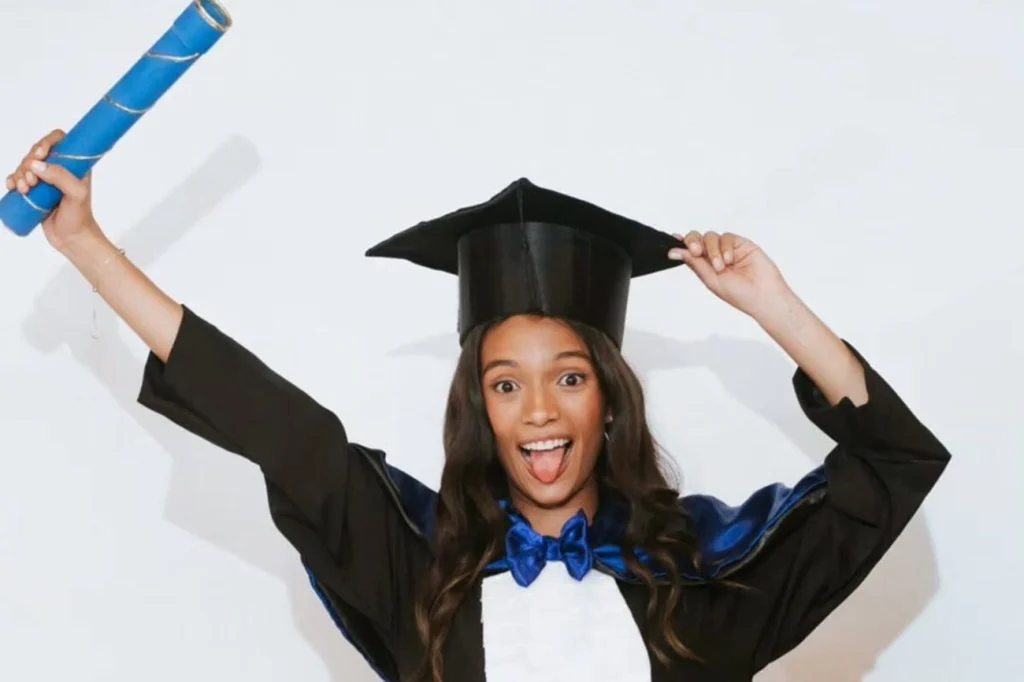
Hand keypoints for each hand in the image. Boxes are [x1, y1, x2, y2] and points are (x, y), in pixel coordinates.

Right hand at [5, 129, 103, 251]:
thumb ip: (60, 177)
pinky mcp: (34, 192)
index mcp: (74, 165)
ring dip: (20, 174)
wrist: (71, 240)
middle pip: (37, 153)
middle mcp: (60, 170)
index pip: (60, 141)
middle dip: (28, 163)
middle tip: (32, 181)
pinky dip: (13, 181)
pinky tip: (13, 188)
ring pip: (25, 166)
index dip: (47, 142)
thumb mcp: (76, 194)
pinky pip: (18, 180)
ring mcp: (45, 181)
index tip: (40, 153)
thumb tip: (36, 164)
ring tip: (24, 190)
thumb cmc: (79, 217)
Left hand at [668, 230, 790, 318]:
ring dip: (713, 250)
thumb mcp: (710, 280)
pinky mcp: (741, 244)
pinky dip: (725, 247)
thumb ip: (694, 263)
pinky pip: (727, 237)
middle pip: (698, 239)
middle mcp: (715, 256)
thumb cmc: (739, 294)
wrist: (763, 296)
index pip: (690, 250)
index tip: (674, 239)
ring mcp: (728, 249)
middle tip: (696, 251)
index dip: (681, 244)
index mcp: (705, 266)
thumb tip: (673, 252)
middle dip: (693, 242)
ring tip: (721, 266)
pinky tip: (730, 260)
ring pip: (711, 237)